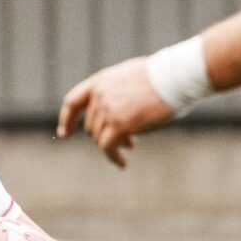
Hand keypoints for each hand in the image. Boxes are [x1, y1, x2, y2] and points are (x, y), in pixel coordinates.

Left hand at [56, 58, 174, 168]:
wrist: (175, 77)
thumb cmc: (161, 77)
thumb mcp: (130, 78)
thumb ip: (116, 92)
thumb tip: (114, 117)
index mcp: (100, 81)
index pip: (73, 101)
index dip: (67, 119)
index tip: (65, 133)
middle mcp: (100, 95)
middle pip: (92, 125)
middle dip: (106, 133)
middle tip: (128, 140)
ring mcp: (108, 110)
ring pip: (100, 137)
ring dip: (114, 144)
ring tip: (131, 146)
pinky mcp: (120, 125)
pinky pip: (108, 147)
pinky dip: (114, 157)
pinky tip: (122, 163)